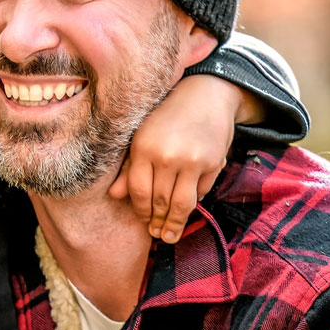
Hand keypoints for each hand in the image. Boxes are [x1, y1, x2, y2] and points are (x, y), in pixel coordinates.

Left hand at [109, 74, 246, 242]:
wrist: (206, 93)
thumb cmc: (167, 116)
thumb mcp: (141, 135)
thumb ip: (129, 167)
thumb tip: (115, 196)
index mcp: (144, 147)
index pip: (139, 192)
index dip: (141, 211)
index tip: (144, 221)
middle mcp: (168, 156)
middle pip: (161, 201)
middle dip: (159, 222)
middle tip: (159, 236)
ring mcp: (193, 160)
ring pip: (183, 203)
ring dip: (176, 223)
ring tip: (171, 235)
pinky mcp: (214, 163)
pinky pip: (202, 191)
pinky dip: (195, 200)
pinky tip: (188, 206)